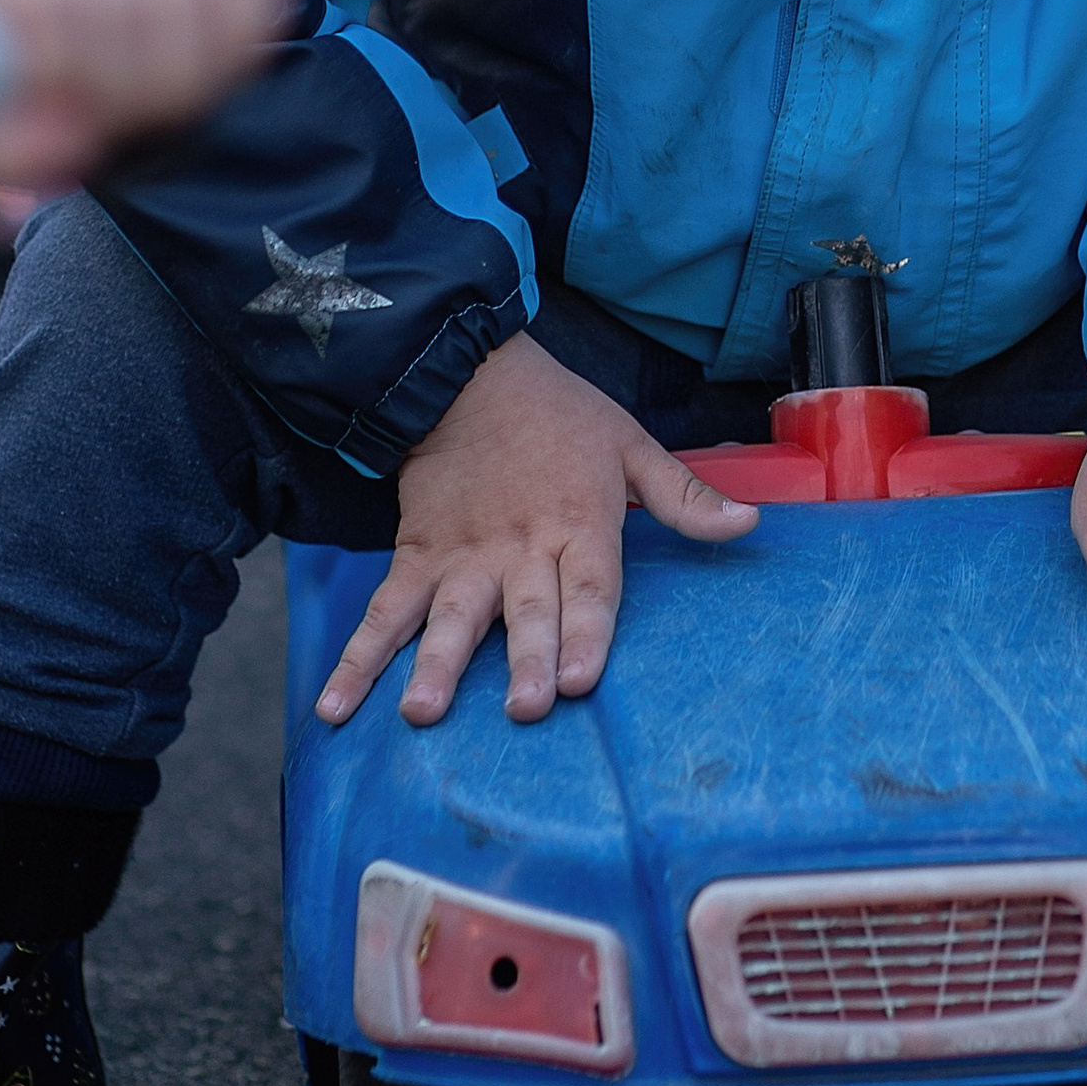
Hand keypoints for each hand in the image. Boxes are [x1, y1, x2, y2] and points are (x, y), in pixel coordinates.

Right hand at [314, 331, 756, 731]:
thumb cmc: (559, 417)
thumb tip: (749, 525)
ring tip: (422, 712)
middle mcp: (520, 548)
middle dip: (522, 659)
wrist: (466, 373)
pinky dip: (358, 659)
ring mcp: (462, 557)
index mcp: (579, 524)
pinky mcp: (416, 556)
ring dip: (435, 665)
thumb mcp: (631, 444)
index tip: (577, 679)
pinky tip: (337, 707)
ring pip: (448, 617)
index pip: (588, 587)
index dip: (584, 632)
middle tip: (522, 708)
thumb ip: (684, 497)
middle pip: (523, 611)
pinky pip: (384, 612)